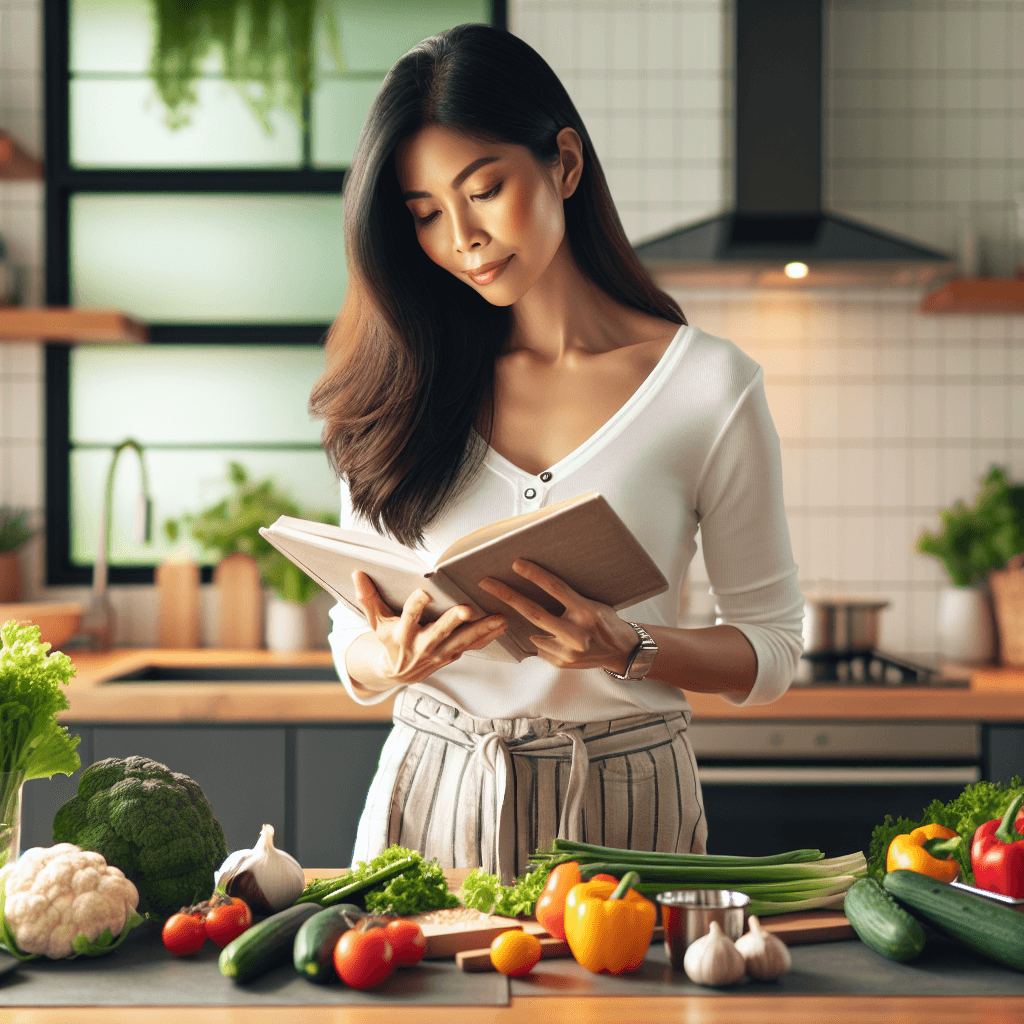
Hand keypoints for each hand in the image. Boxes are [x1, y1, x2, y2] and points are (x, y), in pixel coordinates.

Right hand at [352, 570, 507, 684]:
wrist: (398, 673)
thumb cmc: (388, 641)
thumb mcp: (375, 622)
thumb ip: (368, 598)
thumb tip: (356, 572)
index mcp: (402, 634)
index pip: (409, 618)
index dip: (416, 606)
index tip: (424, 592)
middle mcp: (422, 645)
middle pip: (440, 632)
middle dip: (453, 621)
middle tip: (467, 609)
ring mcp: (439, 653)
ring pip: (462, 641)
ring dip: (481, 630)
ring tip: (499, 618)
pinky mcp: (452, 655)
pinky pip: (472, 647)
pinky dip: (487, 637)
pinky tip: (501, 626)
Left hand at [477, 560, 640, 672]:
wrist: (623, 652)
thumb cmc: (607, 622)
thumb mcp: (593, 603)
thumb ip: (569, 599)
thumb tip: (540, 584)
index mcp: (586, 611)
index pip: (555, 589)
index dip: (534, 575)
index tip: (515, 563)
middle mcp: (575, 633)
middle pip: (533, 612)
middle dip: (507, 596)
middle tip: (486, 583)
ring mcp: (566, 651)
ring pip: (534, 632)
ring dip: (530, 624)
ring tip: (539, 618)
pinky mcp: (561, 663)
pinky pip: (541, 647)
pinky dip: (543, 640)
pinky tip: (555, 638)